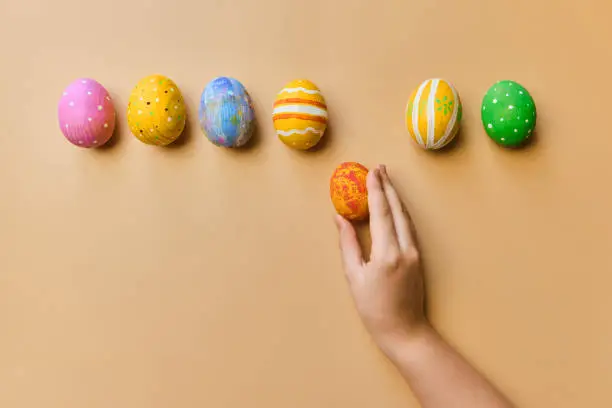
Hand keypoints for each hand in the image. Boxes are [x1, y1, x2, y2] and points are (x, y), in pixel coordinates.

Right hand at [334, 165, 427, 349]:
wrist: (405, 331)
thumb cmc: (374, 308)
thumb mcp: (354, 277)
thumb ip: (348, 244)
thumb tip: (340, 218)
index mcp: (387, 253)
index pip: (381, 212)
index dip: (375, 190)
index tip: (371, 171)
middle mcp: (405, 249)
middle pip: (397, 209)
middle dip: (388, 187)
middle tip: (379, 168)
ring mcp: (415, 253)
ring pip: (406, 217)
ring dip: (396, 197)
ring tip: (386, 181)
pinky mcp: (419, 258)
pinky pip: (410, 227)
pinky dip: (401, 212)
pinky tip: (395, 206)